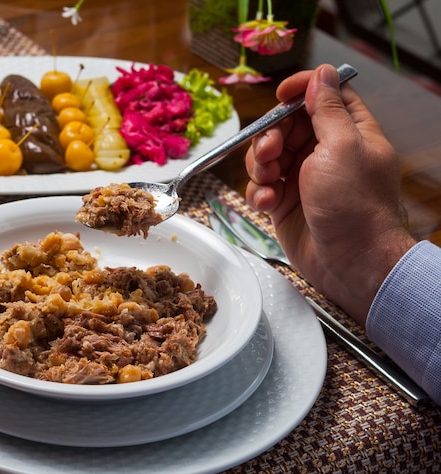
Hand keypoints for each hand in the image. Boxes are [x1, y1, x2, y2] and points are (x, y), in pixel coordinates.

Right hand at [245, 64, 415, 324]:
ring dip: (260, 167)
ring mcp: (302, 179)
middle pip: (285, 126)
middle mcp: (324, 152)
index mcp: (348, 132)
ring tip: (270, 183)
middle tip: (270, 153)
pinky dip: (259, 193)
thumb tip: (322, 73)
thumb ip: (327, 109)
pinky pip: (261, 187)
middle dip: (271, 137)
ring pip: (267, 157)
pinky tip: (268, 204)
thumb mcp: (342, 146)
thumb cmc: (353, 204)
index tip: (281, 96)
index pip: (323, 96)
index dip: (301, 91)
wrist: (349, 260)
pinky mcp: (284, 204)